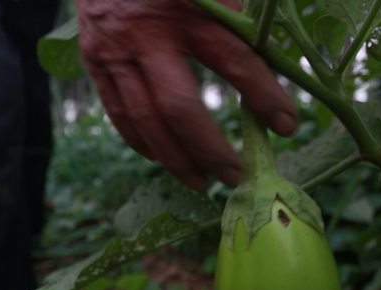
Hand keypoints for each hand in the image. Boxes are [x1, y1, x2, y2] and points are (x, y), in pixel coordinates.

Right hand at [77, 0, 295, 189]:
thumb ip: (235, 19)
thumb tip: (273, 64)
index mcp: (185, 8)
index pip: (233, 58)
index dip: (263, 95)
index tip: (286, 125)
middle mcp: (146, 35)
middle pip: (179, 106)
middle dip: (210, 148)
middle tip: (234, 175)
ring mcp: (114, 53)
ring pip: (145, 120)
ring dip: (175, 159)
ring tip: (202, 182)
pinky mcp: (94, 64)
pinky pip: (118, 114)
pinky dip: (142, 143)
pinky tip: (163, 159)